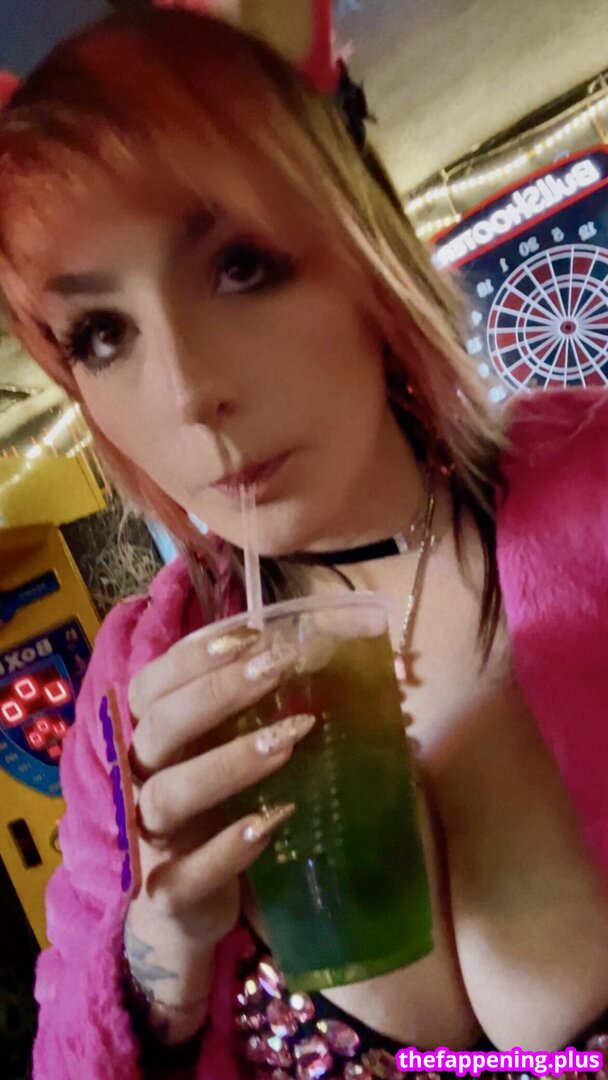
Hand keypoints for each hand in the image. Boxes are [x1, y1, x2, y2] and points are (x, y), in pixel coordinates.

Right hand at [126, 626, 315, 947]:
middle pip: (159, 729)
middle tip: (278, 670)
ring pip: (170, 794)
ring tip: (288, 739)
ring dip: (229, 762)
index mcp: (144, 740)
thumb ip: (234, 713)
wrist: (178, 908)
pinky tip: (274, 819)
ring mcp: (149, 838)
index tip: (251, 636)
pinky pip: (189, 872)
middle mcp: (138, 782)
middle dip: (217, 693)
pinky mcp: (168, 893)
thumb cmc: (204, 811)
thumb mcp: (210, 755)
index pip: (150, 686)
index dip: (193, 658)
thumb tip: (295, 653)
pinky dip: (230, 847)